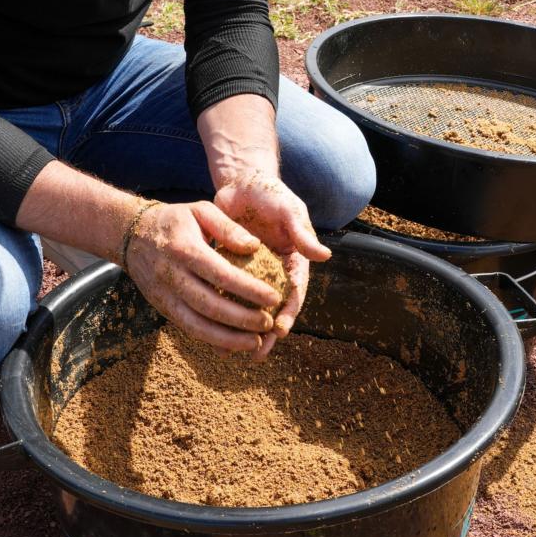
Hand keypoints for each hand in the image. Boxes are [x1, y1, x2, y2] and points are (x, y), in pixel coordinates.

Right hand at [123, 199, 286, 354]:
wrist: (131, 235)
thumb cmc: (174, 220)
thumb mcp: (200, 210)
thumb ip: (228, 226)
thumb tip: (255, 246)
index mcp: (184, 249)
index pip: (220, 274)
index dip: (248, 289)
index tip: (274, 298)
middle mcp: (172, 275)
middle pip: (210, 305)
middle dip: (242, 319)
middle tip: (268, 323)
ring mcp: (165, 295)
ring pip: (197, 325)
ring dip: (228, 339)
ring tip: (256, 342)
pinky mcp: (163, 308)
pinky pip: (188, 329)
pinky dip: (211, 341)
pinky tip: (233, 346)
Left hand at [214, 173, 331, 341]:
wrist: (242, 183)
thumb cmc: (271, 194)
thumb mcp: (289, 210)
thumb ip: (302, 233)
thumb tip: (325, 255)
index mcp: (294, 262)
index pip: (294, 293)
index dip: (289, 313)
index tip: (280, 330)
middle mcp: (274, 273)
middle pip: (271, 308)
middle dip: (265, 333)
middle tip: (257, 353)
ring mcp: (252, 274)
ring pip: (247, 307)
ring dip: (241, 329)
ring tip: (231, 350)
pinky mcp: (230, 270)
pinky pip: (226, 294)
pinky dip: (221, 311)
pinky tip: (210, 328)